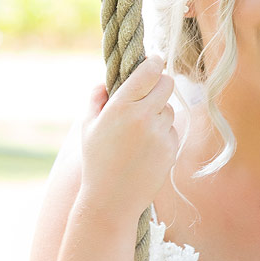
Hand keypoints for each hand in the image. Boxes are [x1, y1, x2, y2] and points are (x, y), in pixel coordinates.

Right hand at [80, 55, 177, 221]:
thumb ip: (95, 99)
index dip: (154, 62)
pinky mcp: (171, 149)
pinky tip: (145, 149)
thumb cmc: (96, 161)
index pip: (149, 71)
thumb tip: (106, 81)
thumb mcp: (87, 127)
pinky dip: (162, 134)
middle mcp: (143, 117)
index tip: (155, 59)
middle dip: (160, 83)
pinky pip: (172, 130)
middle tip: (151, 89)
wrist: (112, 200)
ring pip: (169, 109)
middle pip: (167, 84)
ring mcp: (160, 134)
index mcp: (121, 107)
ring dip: (159, 112)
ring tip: (139, 131)